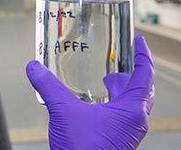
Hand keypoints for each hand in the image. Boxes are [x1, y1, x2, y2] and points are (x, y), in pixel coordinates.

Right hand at [26, 35, 154, 149]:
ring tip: (107, 82)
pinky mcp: (118, 142)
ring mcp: (127, 134)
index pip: (145, 75)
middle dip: (133, 73)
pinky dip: (114, 105)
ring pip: (132, 105)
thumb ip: (48, 86)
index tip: (140, 41)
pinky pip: (122, 118)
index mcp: (131, 111)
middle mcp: (135, 122)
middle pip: (142, 90)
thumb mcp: (63, 111)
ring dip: (122, 90)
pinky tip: (95, 105)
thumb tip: (34, 67)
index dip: (143, 56)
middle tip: (122, 60)